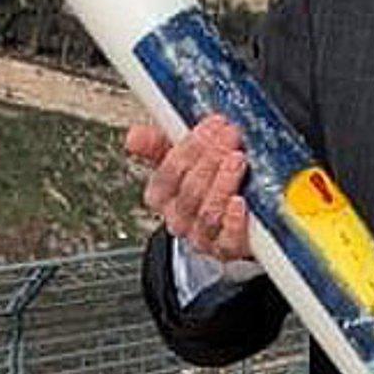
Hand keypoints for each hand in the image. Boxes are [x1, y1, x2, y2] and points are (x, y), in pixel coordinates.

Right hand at [125, 114, 253, 260]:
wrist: (223, 222)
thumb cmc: (200, 183)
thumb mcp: (177, 158)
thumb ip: (156, 144)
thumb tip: (133, 135)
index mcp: (160, 196)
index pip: (168, 172)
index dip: (190, 147)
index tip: (212, 124)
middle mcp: (178, 219)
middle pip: (190, 191)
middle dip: (211, 159)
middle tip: (229, 136)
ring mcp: (201, 236)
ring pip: (207, 214)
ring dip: (223, 183)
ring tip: (238, 159)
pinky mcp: (226, 249)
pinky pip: (226, 240)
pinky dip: (233, 221)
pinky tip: (240, 202)